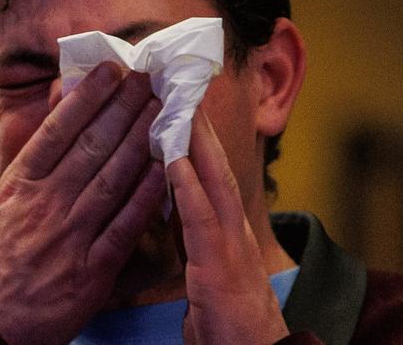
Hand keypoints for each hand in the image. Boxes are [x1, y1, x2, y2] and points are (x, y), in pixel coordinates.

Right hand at [0, 62, 165, 344]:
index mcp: (16, 186)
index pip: (57, 131)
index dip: (87, 97)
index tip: (110, 72)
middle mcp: (46, 205)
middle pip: (92, 147)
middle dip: (123, 108)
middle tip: (147, 78)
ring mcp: (71, 238)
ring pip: (113, 179)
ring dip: (140, 141)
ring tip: (161, 110)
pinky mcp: (91, 272)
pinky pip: (124, 228)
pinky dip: (146, 198)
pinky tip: (165, 169)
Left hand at [166, 109, 288, 344]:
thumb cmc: (226, 317)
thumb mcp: (208, 266)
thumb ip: (193, 233)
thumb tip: (171, 202)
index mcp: (225, 228)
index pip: (210, 172)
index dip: (196, 137)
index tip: (180, 103)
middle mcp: (232, 227)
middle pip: (214, 165)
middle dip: (198, 125)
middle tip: (180, 85)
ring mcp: (230, 244)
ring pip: (213, 181)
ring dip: (196, 142)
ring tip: (178, 105)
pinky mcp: (220, 267)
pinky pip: (201, 219)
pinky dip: (188, 186)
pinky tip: (173, 160)